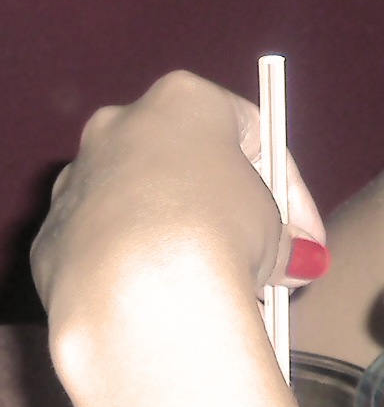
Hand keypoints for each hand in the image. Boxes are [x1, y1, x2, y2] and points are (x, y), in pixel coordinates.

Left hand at [32, 71, 327, 333]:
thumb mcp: (274, 230)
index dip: (289, 191)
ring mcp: (80, 178)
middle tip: (267, 263)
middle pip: (190, 166)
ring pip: (144, 208)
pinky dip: (139, 272)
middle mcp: (122, 125)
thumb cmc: (216, 234)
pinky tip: (170, 306)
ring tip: (221, 294)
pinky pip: (109, 249)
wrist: (136, 293)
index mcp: (184, 100)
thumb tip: (297, 259)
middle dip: (230, 215)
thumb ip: (282, 235)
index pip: (252, 135)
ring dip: (183, 243)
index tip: (306, 237)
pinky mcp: (53, 235)